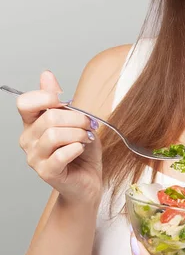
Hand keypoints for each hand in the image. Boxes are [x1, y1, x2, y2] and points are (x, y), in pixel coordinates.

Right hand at [17, 70, 102, 202]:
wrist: (89, 179)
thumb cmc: (82, 149)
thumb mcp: (74, 118)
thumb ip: (59, 99)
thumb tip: (46, 75)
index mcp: (32, 123)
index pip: (25, 103)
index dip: (46, 97)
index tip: (65, 101)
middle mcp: (28, 140)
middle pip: (49, 117)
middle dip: (76, 118)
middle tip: (88, 125)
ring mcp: (34, 158)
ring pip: (54, 135)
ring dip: (78, 134)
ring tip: (86, 138)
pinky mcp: (46, 172)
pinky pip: (61, 154)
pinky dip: (77, 148)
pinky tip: (80, 150)